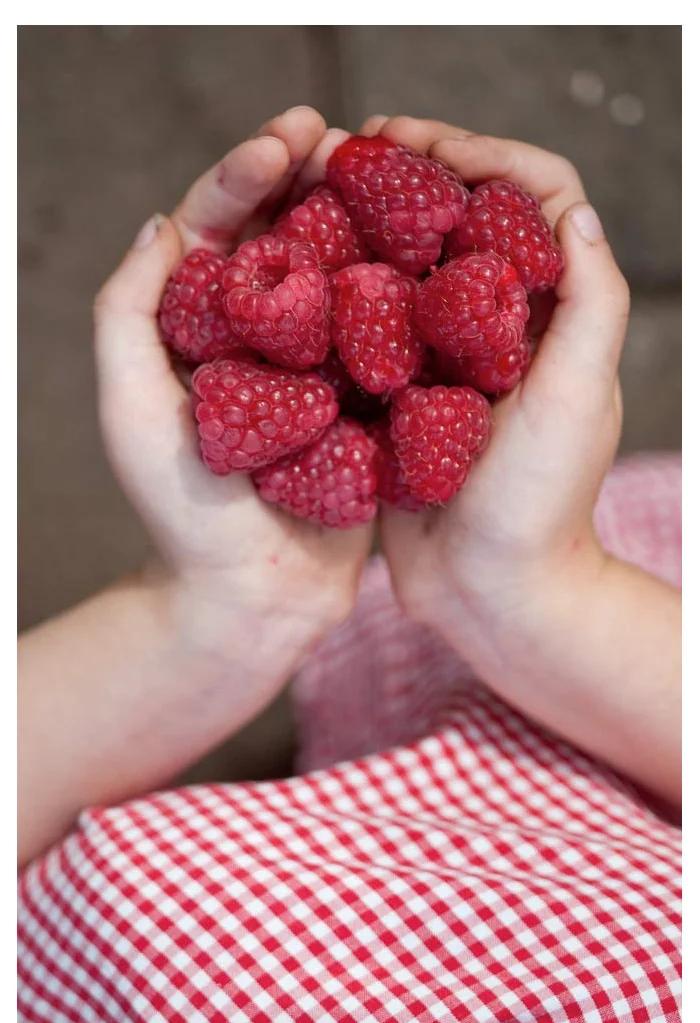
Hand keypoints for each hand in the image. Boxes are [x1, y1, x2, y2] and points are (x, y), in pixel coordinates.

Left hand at [93, 108, 370, 654]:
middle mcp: (259, 342)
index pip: (220, 231)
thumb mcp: (132, 409)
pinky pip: (385, 339)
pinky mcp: (362, 405)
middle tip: (355, 138)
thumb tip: (164, 222)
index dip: (248, 174)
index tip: (288, 139)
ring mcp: (315, 370)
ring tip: (402, 179)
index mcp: (198, 331)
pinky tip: (436, 259)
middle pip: (288, 241)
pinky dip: (407, 296)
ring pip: (343, 279)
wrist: (252, 600)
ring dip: (370, 225)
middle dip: (318, 182)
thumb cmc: (184, 515)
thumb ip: (128, 314)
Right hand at [367, 118, 625, 660]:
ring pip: (407, 265)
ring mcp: (446, 360)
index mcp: (550, 316)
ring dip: (367, 223)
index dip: (477, 154)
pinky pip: (369, 326)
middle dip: (407, 175)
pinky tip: (297, 276)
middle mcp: (499, 328)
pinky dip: (339, 292)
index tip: (413, 143)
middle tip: (347, 154)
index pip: (530, 199)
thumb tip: (575, 211)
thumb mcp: (573, 401)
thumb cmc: (539, 504)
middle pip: (460, 220)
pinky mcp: (401, 396)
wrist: (490, 594)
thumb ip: (590, 307)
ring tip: (313, 198)